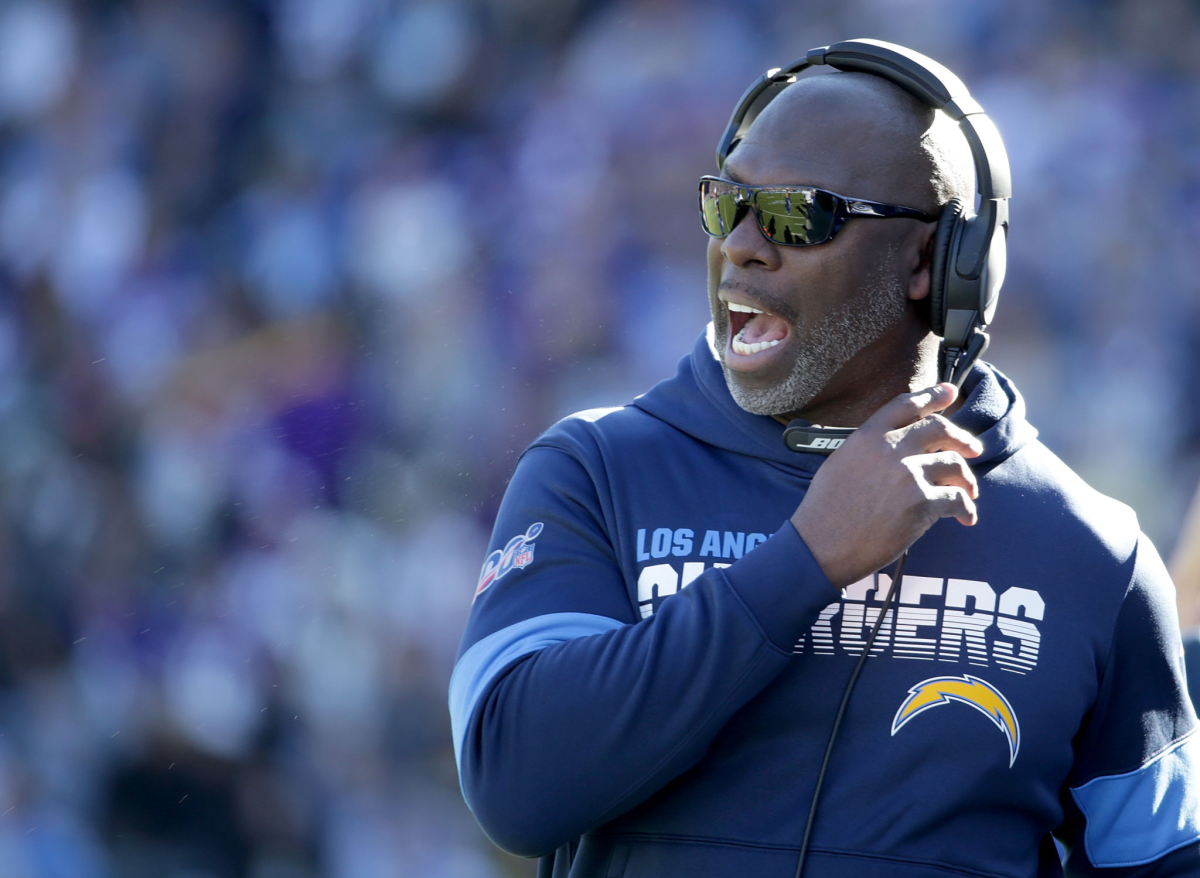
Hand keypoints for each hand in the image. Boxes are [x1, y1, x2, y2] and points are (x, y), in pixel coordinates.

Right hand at [790, 383, 981, 587]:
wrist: (821, 546)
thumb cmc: (825, 512)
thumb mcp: (840, 465)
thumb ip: (870, 450)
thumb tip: (898, 448)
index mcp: (866, 437)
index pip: (905, 406)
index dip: (932, 396)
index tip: (950, 391)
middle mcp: (889, 449)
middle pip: (939, 429)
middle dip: (962, 438)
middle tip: (974, 449)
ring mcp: (907, 475)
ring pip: (954, 464)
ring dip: (967, 480)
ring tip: (969, 493)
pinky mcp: (920, 503)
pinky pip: (957, 499)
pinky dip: (966, 509)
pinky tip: (966, 518)